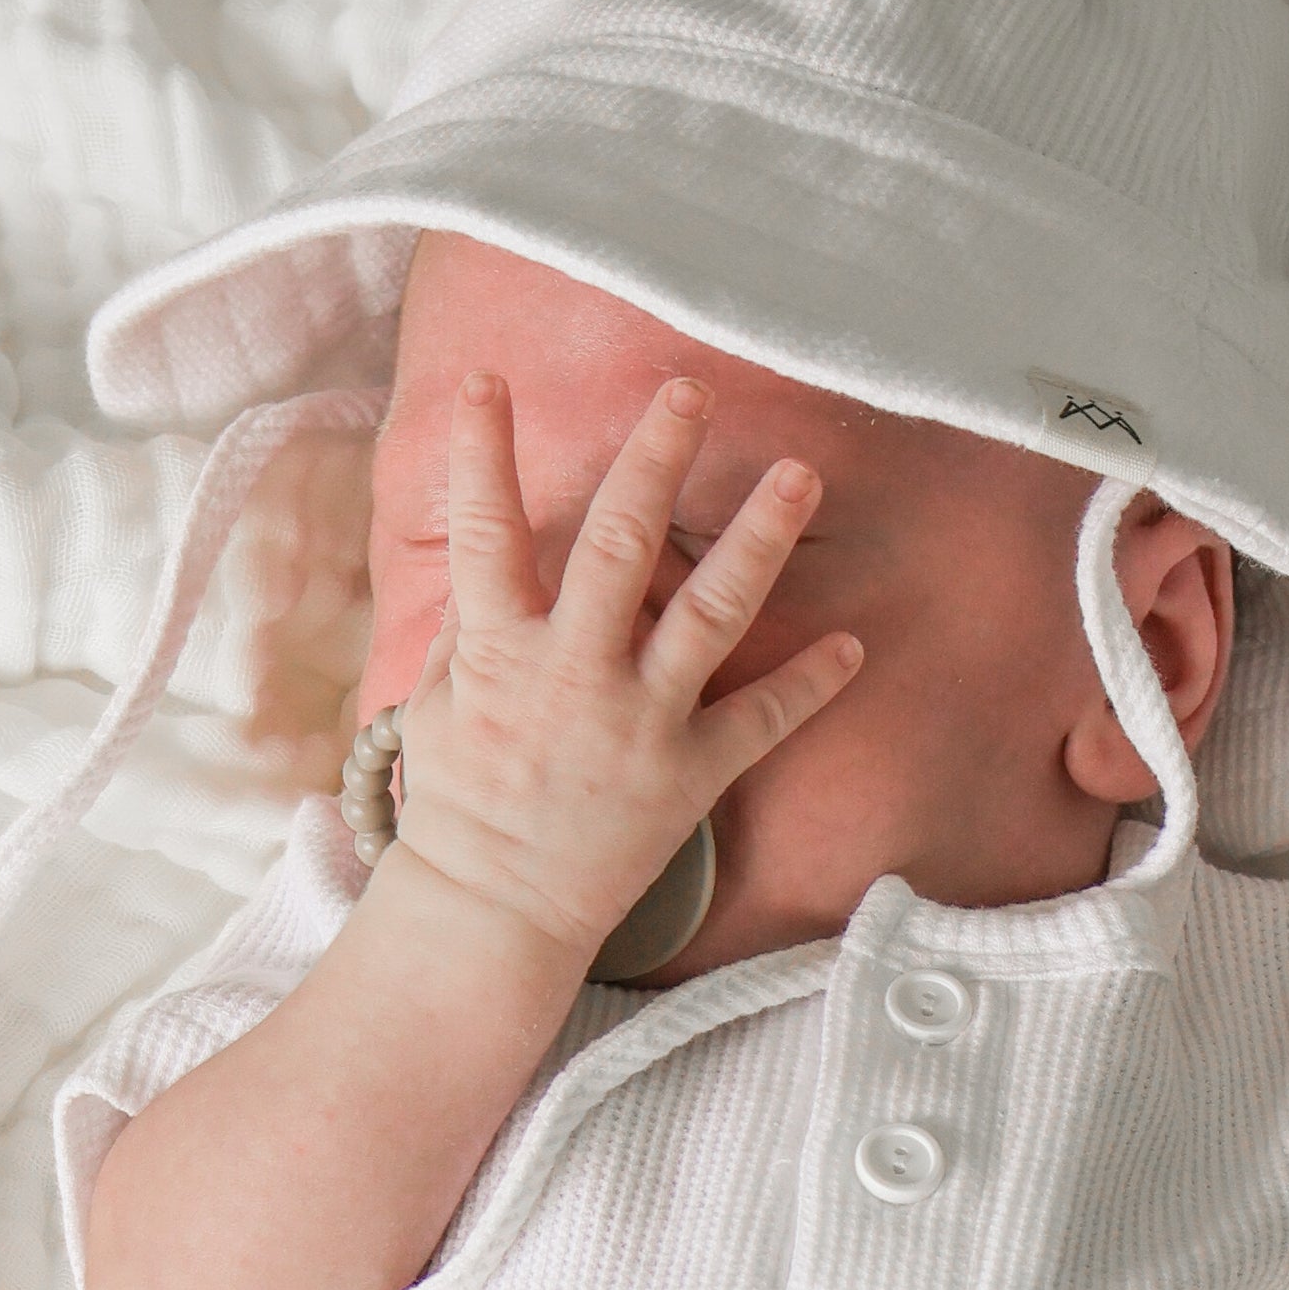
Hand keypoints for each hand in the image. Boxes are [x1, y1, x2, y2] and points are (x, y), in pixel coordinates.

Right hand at [378, 370, 864, 970]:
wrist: (495, 912)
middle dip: (657, 457)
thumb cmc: (461, 800)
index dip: (484, 451)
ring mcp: (637, 723)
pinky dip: (809, 684)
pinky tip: (852, 643)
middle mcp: (573, 674)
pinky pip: (760, 721)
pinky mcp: (687, 774)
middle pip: (621, 543)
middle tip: (690, 388)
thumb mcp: (435, 703)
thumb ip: (469, 626)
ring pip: (710, 614)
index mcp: (498, 651)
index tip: (488, 378)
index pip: (485, 531)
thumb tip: (492, 551)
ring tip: (801, 472)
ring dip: (760, 537)